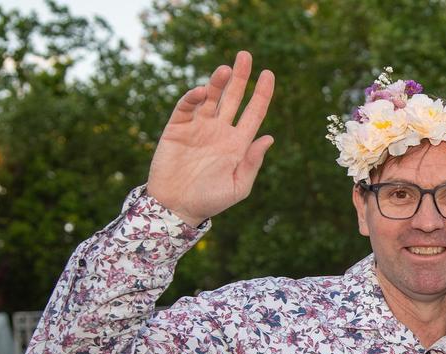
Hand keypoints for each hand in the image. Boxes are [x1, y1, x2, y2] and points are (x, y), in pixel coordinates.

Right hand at [146, 50, 275, 225]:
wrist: (176, 206)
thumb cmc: (210, 200)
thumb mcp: (238, 186)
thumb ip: (252, 162)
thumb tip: (269, 138)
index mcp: (238, 143)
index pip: (253, 112)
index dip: (262, 93)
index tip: (269, 74)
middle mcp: (220, 130)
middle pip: (233, 97)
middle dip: (240, 76)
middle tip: (245, 55)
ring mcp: (199, 127)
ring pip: (211, 97)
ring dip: (218, 82)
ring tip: (226, 69)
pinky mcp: (178, 127)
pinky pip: (187, 106)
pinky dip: (194, 97)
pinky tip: (202, 92)